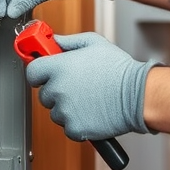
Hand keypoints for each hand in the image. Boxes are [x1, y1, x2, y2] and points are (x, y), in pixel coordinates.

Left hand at [26, 32, 158, 140]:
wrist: (137, 95)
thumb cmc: (119, 69)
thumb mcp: (94, 43)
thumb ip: (68, 41)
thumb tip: (54, 40)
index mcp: (59, 67)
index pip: (31, 71)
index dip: (39, 71)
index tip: (43, 71)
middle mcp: (58, 89)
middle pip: (44, 93)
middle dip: (56, 89)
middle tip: (76, 84)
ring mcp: (65, 111)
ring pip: (55, 111)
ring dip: (66, 107)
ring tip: (88, 98)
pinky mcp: (74, 128)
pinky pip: (67, 126)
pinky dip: (76, 122)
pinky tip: (91, 111)